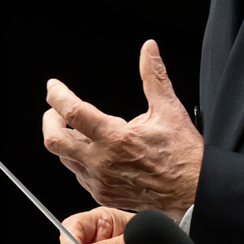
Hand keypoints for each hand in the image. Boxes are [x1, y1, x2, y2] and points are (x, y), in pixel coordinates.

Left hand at [42, 39, 202, 212]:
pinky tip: (93, 151)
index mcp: (116, 138)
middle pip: (54, 140)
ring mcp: (100, 180)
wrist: (193, 192)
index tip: (54, 87)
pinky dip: (79, 160)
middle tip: (57, 111)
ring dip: (66, 140)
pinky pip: (78, 175)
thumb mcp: (169, 109)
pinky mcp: (102, 193)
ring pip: (64, 158)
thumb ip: (154, 76)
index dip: (57, 95)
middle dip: (50, 121)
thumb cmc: (183, 155)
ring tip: (78, 129)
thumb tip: (148, 50)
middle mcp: (102, 162)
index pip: (72, 112)